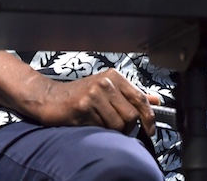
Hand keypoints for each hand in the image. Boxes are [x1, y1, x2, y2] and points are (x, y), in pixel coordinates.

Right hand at [30, 69, 159, 136]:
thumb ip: (132, 95)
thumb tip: (156, 101)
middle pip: (131, 115)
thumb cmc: (81, 94)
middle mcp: (105, 83)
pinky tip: (89, 121)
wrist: (50, 98)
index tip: (151, 130)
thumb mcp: (109, 89)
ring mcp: (94, 94)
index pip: (140, 99)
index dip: (149, 117)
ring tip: (100, 122)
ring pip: (117, 124)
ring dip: (111, 130)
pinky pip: (101, 127)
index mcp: (114, 77)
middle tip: (117, 127)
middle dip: (126, 127)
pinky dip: (98, 129)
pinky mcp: (83, 106)